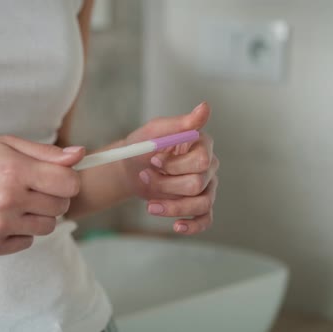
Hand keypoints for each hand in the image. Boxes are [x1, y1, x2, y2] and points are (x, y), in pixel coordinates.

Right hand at [0, 136, 84, 254]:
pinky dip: (20, 231)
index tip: (58, 179)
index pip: (69, 183)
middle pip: (61, 206)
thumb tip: (80, 155)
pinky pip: (27, 242)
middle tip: (32, 189)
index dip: (68, 180)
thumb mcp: (5, 146)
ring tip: (16, 203)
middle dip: (53, 197)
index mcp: (13, 170)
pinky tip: (1, 217)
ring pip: (47, 227)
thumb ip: (46, 153)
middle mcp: (7, 199)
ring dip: (38, 216)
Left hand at [121, 102, 218, 234]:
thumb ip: (180, 123)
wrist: (130, 169)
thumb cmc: (143, 146)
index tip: (154, 161)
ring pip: (200, 204)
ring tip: (150, 205)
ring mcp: (207, 187)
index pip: (201, 160)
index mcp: (202, 144)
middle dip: (166, 184)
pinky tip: (176, 226)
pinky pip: (205, 219)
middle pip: (197, 184)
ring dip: (171, 206)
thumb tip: (205, 107)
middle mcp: (209, 166)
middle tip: (145, 176)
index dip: (175, 165)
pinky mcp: (199, 205)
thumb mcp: (155, 132)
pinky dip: (192, 225)